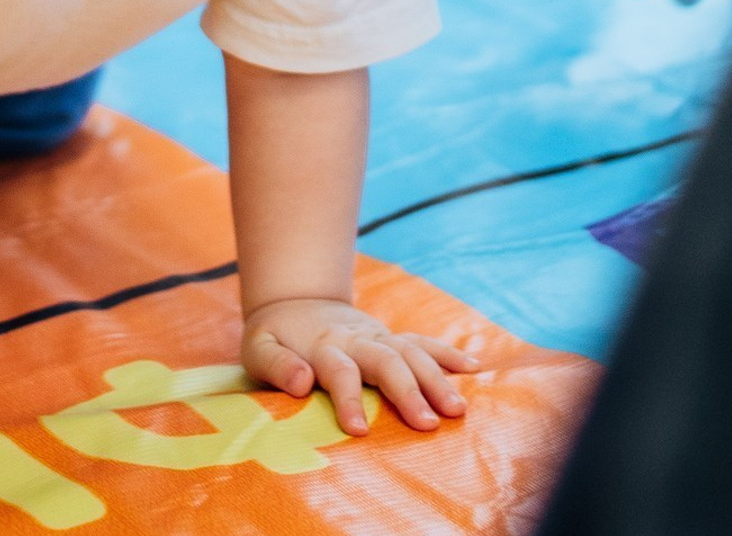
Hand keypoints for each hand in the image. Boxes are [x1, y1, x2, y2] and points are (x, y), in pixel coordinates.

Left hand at [242, 297, 476, 436]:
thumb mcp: (258, 347)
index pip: (339, 370)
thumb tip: (304, 383)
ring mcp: (378, 336)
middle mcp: (356, 339)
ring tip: (457, 410)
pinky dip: (447, 353)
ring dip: (436, 378)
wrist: (295, 300)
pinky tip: (473, 368)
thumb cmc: (274, 335)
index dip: (348, 399)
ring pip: (411, 352)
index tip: (359, 430)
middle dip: (409, 391)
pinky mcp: (391, 338)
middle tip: (429, 424)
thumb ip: (277, 365)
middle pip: (386, 361)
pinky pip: (422, 342)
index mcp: (323, 346)